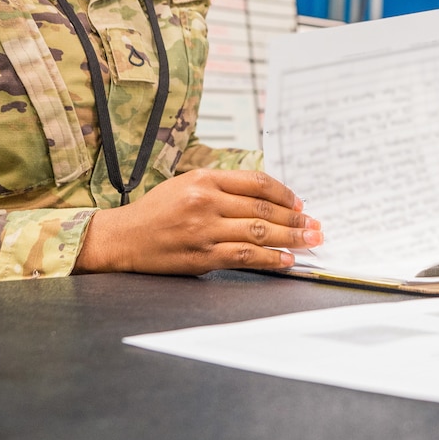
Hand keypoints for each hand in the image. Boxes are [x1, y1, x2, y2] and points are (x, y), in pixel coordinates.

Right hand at [74, 169, 322, 274]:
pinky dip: (271, 259)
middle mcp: (206, 201)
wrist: (122, 238)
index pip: (257, 182)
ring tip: (311, 241)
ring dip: (291, 238)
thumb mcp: (186, 184)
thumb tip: (266, 200)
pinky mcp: (202, 256)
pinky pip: (245, 256)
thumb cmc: (155, 211)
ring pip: (260, 232)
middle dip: (296, 218)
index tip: (300, 203)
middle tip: (316, 225)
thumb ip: (222, 187)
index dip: (285, 193)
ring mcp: (205, 230)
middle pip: (264, 209)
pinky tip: (287, 260)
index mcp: (204, 178)